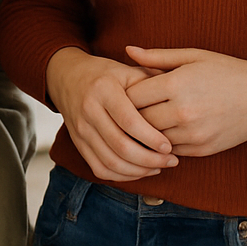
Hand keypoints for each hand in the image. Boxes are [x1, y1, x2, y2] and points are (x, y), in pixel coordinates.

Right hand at [45, 46, 176, 180]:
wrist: (68, 77)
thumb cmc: (105, 74)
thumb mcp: (127, 70)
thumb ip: (151, 82)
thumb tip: (178, 98)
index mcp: (103, 89)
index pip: (128, 121)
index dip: (150, 137)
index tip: (169, 146)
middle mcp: (89, 110)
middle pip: (120, 146)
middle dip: (149, 159)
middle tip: (171, 160)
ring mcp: (81, 130)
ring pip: (110, 162)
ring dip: (138, 170)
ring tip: (159, 166)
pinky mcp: (78, 144)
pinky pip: (100, 168)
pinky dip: (122, 175)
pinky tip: (140, 170)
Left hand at [124, 46, 246, 156]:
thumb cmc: (226, 71)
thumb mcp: (193, 56)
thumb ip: (157, 56)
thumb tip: (127, 50)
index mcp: (177, 83)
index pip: (132, 96)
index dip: (125, 94)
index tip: (126, 91)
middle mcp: (183, 111)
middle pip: (138, 120)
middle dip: (132, 115)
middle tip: (128, 109)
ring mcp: (192, 134)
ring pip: (152, 138)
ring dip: (147, 131)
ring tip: (145, 120)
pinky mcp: (201, 150)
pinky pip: (170, 149)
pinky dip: (164, 142)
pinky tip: (166, 130)